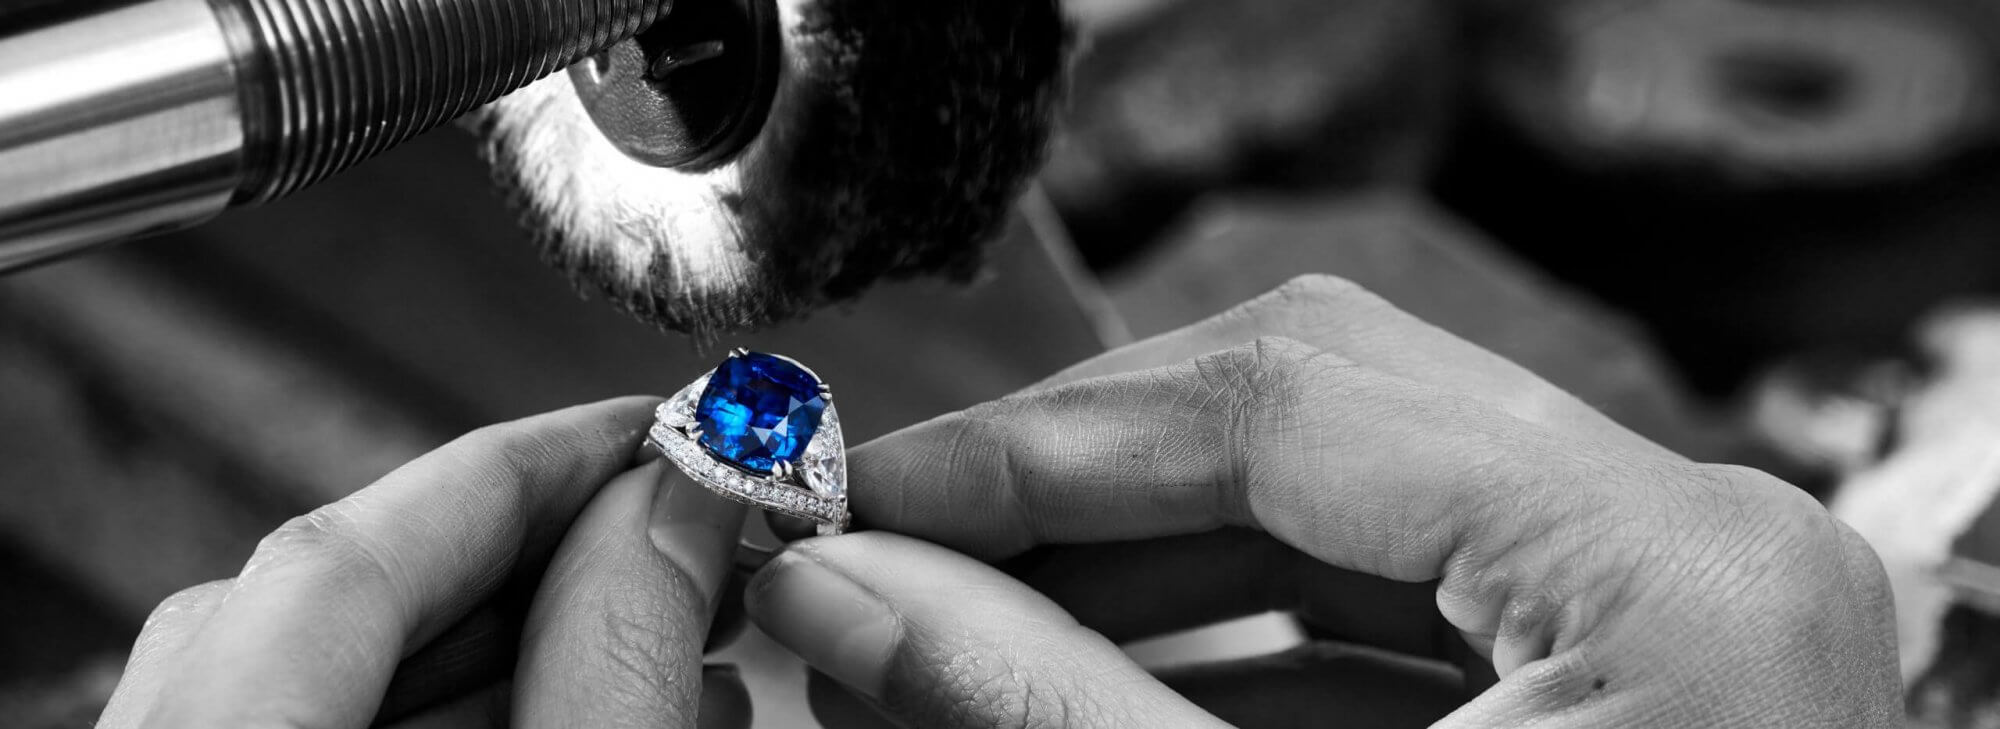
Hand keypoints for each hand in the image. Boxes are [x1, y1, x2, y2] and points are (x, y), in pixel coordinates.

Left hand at [98, 398, 752, 728]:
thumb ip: (609, 665)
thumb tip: (670, 507)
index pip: (344, 557)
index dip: (525, 464)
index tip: (657, 427)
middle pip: (328, 606)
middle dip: (535, 550)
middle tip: (680, 520)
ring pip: (324, 683)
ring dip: (511, 643)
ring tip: (662, 630)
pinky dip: (462, 721)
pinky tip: (580, 710)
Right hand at [747, 276, 1900, 726]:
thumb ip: (1052, 711)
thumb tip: (842, 593)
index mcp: (1670, 579)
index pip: (1291, 397)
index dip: (1037, 440)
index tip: (866, 494)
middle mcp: (1697, 548)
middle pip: (1316, 409)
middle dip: (1077, 483)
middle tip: (893, 544)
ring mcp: (1667, 605)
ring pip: (1345, 499)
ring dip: (1136, 557)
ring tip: (957, 619)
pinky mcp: (1621, 669)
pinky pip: (1396, 602)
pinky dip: (1229, 635)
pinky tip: (1081, 675)